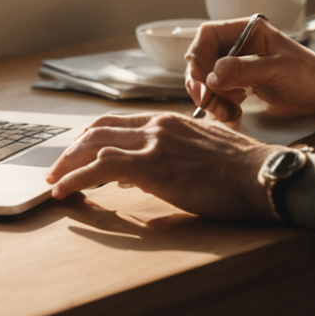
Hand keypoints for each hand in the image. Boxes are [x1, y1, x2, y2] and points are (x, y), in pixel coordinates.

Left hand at [46, 112, 274, 220]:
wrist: (261, 175)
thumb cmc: (242, 173)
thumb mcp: (203, 155)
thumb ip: (172, 158)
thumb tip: (144, 176)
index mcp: (169, 122)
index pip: (118, 124)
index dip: (92, 139)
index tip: (77, 155)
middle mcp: (157, 126)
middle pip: (99, 130)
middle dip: (72, 150)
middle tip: (57, 169)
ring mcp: (153, 143)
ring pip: (93, 144)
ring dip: (67, 165)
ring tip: (53, 183)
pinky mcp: (151, 166)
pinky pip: (100, 168)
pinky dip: (75, 179)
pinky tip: (62, 193)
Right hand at [184, 16, 314, 123]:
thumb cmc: (310, 76)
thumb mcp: (278, 70)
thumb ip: (244, 70)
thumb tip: (211, 76)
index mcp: (247, 31)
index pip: (208, 35)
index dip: (198, 55)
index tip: (200, 79)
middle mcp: (239, 45)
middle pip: (203, 59)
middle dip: (202, 83)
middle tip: (208, 102)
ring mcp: (239, 66)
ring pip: (208, 79)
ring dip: (211, 98)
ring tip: (229, 112)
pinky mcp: (241, 84)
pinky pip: (219, 93)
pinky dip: (220, 105)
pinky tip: (235, 113)